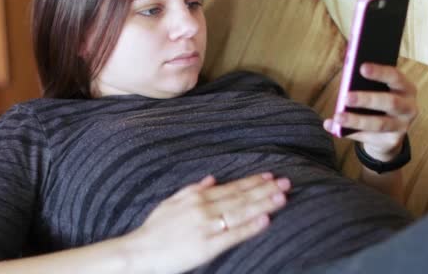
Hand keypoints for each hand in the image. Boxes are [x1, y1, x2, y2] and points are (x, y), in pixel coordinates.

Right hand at [122, 173, 290, 273]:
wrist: (140, 252)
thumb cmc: (155, 229)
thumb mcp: (171, 202)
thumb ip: (192, 189)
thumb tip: (212, 178)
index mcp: (197, 198)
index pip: (232, 187)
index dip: (252, 181)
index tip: (270, 176)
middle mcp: (205, 209)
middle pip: (241, 197)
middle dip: (265, 190)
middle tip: (287, 183)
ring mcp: (208, 227)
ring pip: (241, 213)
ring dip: (264, 204)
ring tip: (282, 197)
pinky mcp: (208, 247)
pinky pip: (233, 235)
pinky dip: (250, 227)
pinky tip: (266, 220)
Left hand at [324, 62, 417, 160]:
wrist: (389, 133)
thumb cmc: (379, 104)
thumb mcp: (379, 91)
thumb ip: (365, 84)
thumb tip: (345, 80)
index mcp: (405, 88)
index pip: (395, 77)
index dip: (379, 72)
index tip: (362, 68)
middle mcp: (408, 107)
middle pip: (390, 102)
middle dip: (367, 99)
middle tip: (346, 97)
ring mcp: (402, 126)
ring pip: (379, 124)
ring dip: (356, 120)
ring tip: (338, 116)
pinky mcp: (392, 141)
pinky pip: (369, 137)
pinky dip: (350, 132)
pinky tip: (334, 127)